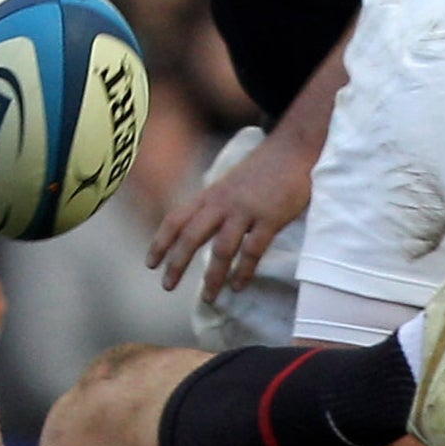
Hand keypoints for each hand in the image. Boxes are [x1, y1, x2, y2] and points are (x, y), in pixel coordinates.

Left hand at [150, 128, 312, 297]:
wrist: (294, 148)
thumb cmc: (263, 169)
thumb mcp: (229, 184)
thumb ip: (215, 205)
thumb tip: (201, 230)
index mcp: (209, 195)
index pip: (175, 219)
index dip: (160, 242)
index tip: (150, 263)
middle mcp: (221, 203)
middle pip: (191, 236)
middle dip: (176, 263)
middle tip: (167, 286)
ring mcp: (245, 211)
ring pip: (221, 249)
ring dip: (212, 276)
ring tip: (207, 297)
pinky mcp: (270, 218)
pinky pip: (253, 250)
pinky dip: (244, 271)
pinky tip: (238, 286)